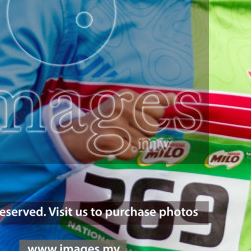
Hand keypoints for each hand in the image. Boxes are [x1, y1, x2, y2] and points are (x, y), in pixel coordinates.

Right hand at [57, 90, 174, 162]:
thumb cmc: (105, 121)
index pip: (158, 109)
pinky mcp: (110, 140)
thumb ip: (151, 102)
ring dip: (132, 145)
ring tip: (117, 138)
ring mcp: (115, 123)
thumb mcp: (125, 105)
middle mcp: (121, 106)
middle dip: (142, 133)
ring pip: (144, 143)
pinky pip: (132, 153)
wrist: (74, 136)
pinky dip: (124, 154)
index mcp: (127, 95)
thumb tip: (175, 99)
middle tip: (123, 130)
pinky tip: (112, 147)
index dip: (149, 118)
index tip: (133, 118)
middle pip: (153, 128)